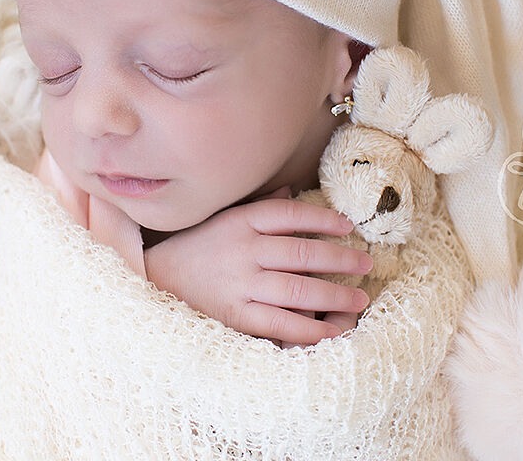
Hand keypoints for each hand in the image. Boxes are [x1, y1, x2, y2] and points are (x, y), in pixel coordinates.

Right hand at [143, 186, 373, 346]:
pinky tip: (331, 331)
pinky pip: (280, 323)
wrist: (157, 278)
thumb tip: (290, 191)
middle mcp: (244, 250)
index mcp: (242, 221)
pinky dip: (309, 329)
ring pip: (299, 290)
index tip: (349, 226)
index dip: (324, 218)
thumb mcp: (224, 217)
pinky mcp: (236, 315)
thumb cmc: (197, 245)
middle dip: (341, 260)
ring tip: (358, 299)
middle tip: (366, 265)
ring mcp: (241, 284)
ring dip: (335, 296)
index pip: (291, 215)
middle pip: (303, 253)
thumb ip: (259, 207)